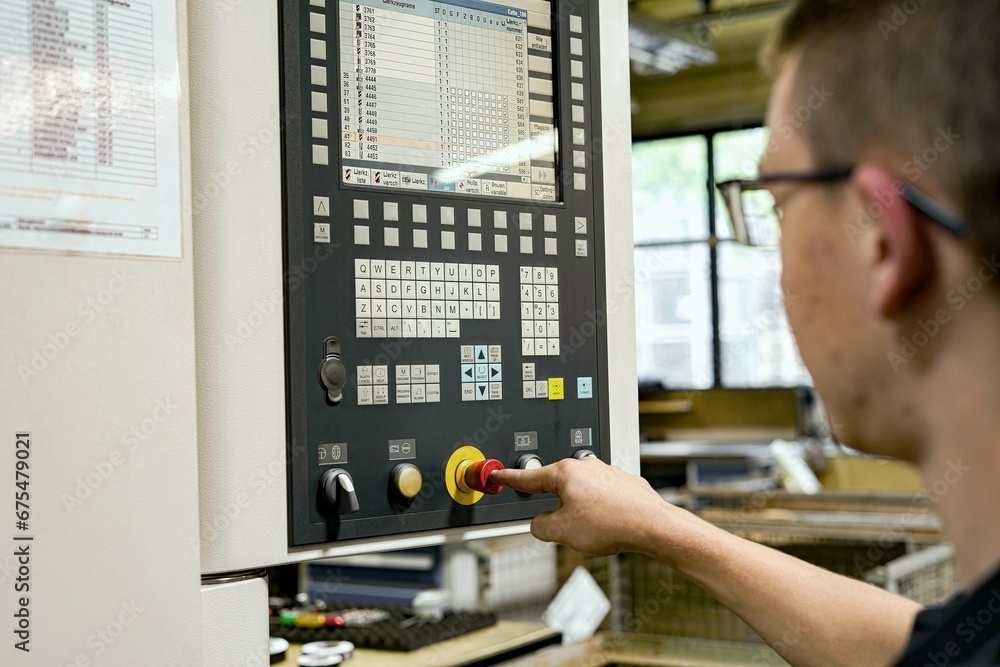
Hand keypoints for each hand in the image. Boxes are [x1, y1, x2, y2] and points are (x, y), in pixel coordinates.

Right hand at [490, 457, 671, 555]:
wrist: (653, 526)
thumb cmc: (612, 524)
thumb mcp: (562, 532)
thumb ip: (540, 526)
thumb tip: (539, 523)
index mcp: (566, 473)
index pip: (529, 477)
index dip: (510, 478)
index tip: (499, 474)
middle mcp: (586, 466)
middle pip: (557, 486)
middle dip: (556, 506)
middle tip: (564, 527)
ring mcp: (607, 472)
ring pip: (582, 493)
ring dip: (581, 510)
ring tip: (594, 530)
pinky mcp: (624, 483)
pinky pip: (602, 497)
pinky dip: (601, 511)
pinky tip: (609, 526)